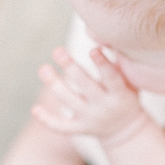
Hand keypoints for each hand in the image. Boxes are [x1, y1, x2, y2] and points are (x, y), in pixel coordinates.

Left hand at [32, 46, 148, 141]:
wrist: (127, 128)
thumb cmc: (126, 95)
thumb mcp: (130, 80)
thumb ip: (118, 61)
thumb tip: (101, 35)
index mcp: (120, 94)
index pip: (112, 79)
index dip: (102, 65)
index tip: (92, 50)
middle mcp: (104, 107)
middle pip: (85, 86)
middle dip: (71, 67)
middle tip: (57, 50)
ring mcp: (91, 119)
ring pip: (69, 101)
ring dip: (54, 84)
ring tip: (44, 68)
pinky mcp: (80, 128)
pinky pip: (61, 127)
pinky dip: (47, 120)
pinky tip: (35, 110)